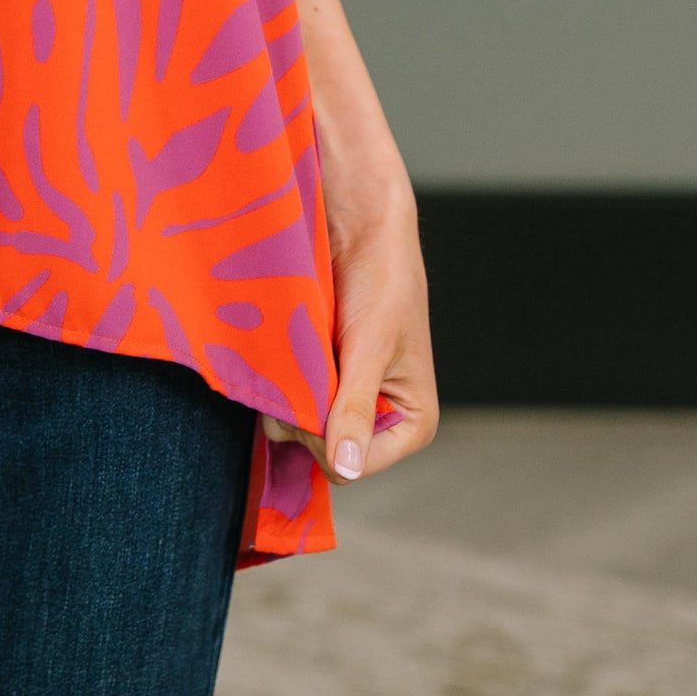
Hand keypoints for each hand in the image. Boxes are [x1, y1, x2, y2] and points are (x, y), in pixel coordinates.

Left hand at [267, 160, 437, 482]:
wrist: (360, 228)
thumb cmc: (382, 281)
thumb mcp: (370, 347)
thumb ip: (354, 408)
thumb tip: (345, 467)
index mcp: (412, 424)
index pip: (353, 466)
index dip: (324, 440)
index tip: (310, 396)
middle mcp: (382, 419)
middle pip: (325, 451)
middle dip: (303, 416)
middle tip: (298, 369)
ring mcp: (350, 400)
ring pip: (303, 426)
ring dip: (289, 396)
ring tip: (294, 355)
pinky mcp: (325, 378)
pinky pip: (295, 399)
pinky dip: (284, 381)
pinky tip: (285, 354)